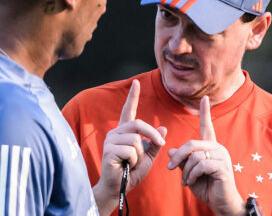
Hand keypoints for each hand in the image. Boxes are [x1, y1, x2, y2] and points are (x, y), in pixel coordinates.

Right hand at [93, 80, 166, 214]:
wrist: (119, 189)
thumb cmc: (132, 173)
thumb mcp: (148, 157)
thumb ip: (155, 144)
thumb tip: (163, 127)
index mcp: (124, 132)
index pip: (128, 110)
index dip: (132, 96)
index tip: (136, 82)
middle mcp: (116, 132)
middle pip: (139, 124)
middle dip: (153, 135)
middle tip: (160, 144)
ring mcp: (110, 140)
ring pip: (136, 140)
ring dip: (140, 155)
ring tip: (131, 163)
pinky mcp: (108, 150)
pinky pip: (131, 150)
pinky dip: (134, 161)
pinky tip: (126, 166)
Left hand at [167, 96, 244, 215]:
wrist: (221, 203)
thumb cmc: (206, 187)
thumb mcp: (189, 172)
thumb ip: (182, 161)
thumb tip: (170, 151)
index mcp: (211, 146)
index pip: (207, 126)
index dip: (205, 112)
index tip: (205, 98)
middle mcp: (218, 148)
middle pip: (191, 144)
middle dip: (178, 157)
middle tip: (170, 168)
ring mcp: (222, 156)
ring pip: (194, 156)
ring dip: (185, 171)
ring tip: (186, 180)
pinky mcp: (223, 167)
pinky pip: (200, 166)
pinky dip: (192, 175)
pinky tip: (191, 182)